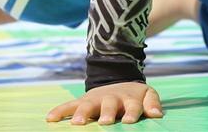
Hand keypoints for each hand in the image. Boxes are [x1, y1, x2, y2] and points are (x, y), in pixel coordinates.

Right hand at [47, 82, 162, 124]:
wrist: (119, 83)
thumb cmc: (134, 97)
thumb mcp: (147, 95)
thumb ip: (152, 103)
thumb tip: (157, 115)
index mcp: (129, 99)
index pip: (132, 106)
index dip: (131, 113)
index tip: (128, 121)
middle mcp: (111, 98)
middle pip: (109, 105)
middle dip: (106, 113)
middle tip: (105, 122)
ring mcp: (96, 99)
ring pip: (88, 105)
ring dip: (83, 113)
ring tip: (78, 123)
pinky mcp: (82, 101)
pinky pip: (69, 105)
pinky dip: (60, 111)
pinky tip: (50, 118)